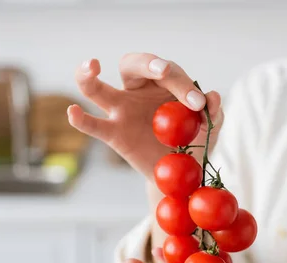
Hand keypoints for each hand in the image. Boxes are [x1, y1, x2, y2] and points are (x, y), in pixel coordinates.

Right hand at [68, 54, 223, 178]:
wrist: (181, 175)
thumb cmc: (194, 144)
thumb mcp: (210, 129)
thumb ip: (213, 114)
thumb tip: (212, 96)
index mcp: (163, 84)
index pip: (169, 72)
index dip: (183, 84)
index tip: (198, 104)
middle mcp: (138, 91)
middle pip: (132, 65)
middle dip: (149, 64)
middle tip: (163, 72)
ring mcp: (121, 112)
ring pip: (97, 89)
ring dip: (88, 75)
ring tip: (90, 66)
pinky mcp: (113, 135)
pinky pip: (93, 126)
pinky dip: (81, 120)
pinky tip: (73, 112)